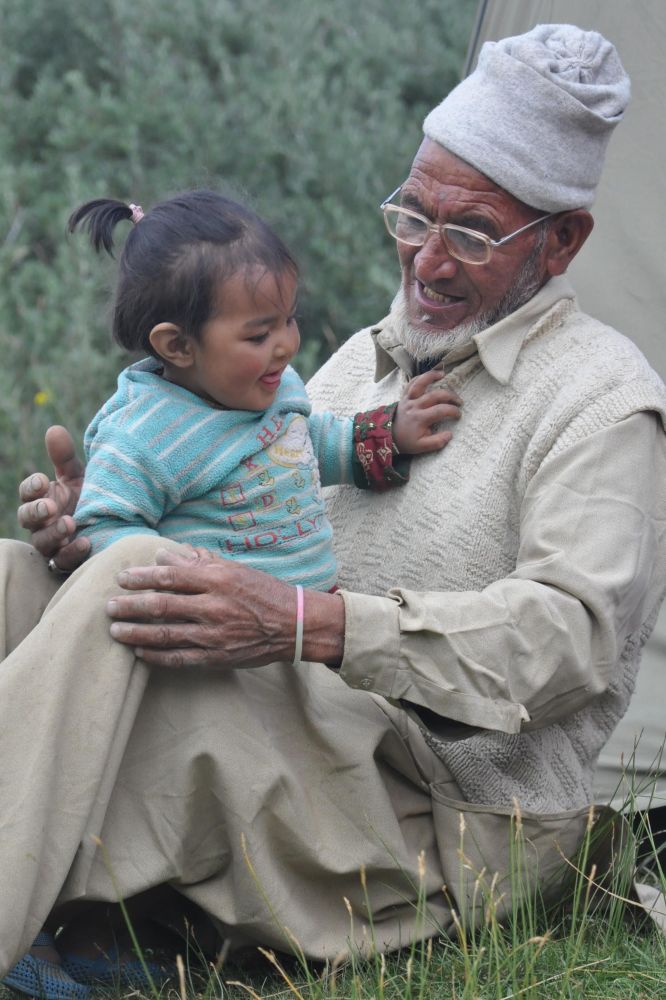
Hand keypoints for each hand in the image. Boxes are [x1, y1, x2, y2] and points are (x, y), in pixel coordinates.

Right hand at [17, 425, 90, 569]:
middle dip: (36, 511)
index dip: (32, 487)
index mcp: (42, 498)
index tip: (43, 481)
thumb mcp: (79, 476)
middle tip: (50, 506)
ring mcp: (53, 543)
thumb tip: (54, 429)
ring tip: (70, 523)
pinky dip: (72, 554)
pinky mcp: (67, 561)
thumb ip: (65, 457)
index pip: (28, 492)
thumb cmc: (89, 496)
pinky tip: (86, 543)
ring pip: (43, 542)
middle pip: (27, 519)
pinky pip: (63, 562)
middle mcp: (42, 522)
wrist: (116, 523)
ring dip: (54, 533)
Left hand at [106, 547, 344, 668]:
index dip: (142, 577)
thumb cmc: (263, 592)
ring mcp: (215, 634)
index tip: (122, 578)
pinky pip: (179, 658)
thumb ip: (198, 563)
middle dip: (130, 606)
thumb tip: (164, 556)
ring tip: (115, 631)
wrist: (295, 625)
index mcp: (218, 579)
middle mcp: (214, 606)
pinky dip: (156, 656)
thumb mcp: (234, 569)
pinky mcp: (217, 657)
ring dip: (135, 633)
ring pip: (165, 634)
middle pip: (161, 605)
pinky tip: (139, 653)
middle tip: (109, 606)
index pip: (170, 576)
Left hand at [393, 370, 461, 453]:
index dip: (452, 411)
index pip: (440, 410)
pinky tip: (428, 375)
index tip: (458, 415)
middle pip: (435, 395)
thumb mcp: (421, 447)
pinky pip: (411, 383)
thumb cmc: (407, 441)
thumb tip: (450, 434)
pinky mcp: (404, 396)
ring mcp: (408, 399)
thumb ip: (437, 442)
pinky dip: (419, 377)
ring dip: (431, 376)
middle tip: (459, 401)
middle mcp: (414, 406)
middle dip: (450, 396)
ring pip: (420, 383)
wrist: (388, 436)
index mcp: (420, 418)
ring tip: (443, 374)